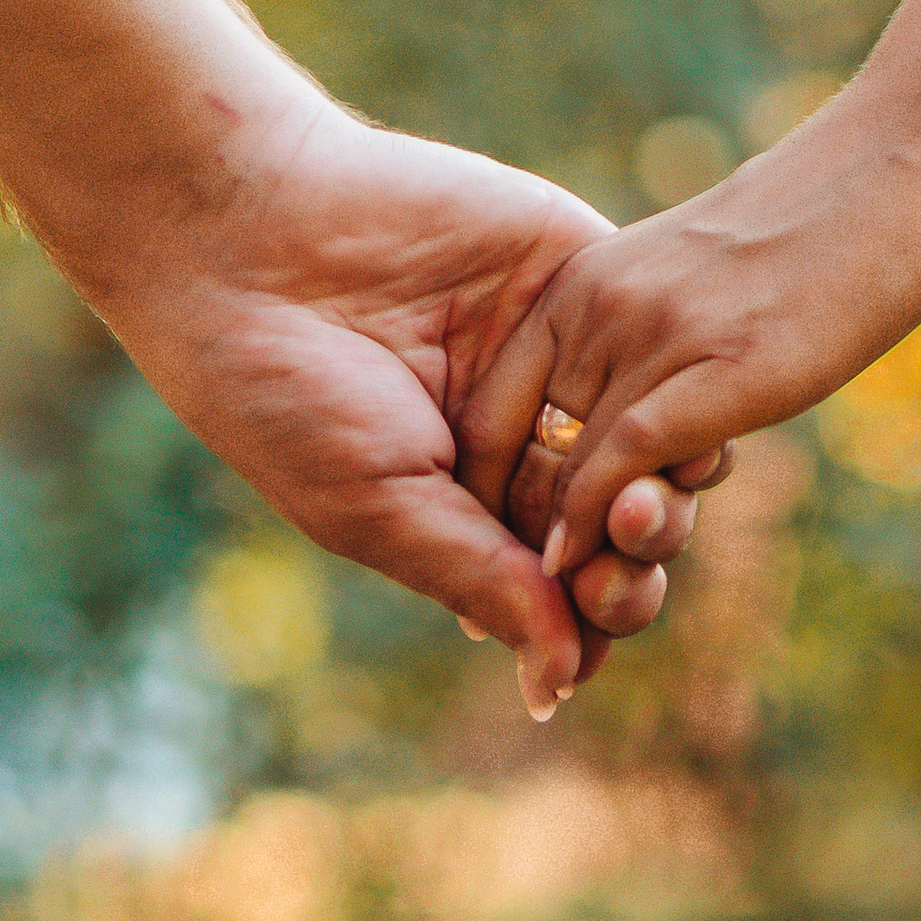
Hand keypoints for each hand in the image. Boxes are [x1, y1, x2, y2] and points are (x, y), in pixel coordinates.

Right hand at [60, 82, 729, 718]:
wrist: (248, 234)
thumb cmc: (287, 394)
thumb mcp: (382, 510)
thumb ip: (484, 585)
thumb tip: (563, 686)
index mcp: (470, 510)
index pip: (564, 585)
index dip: (593, 618)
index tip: (592, 636)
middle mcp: (523, 442)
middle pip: (619, 526)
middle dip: (632, 565)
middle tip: (614, 576)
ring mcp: (556, 361)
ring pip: (653, 443)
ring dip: (665, 490)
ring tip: (640, 509)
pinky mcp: (577, 279)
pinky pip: (655, 347)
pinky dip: (672, 394)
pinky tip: (665, 429)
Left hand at [458, 77, 920, 586]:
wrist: (901, 162)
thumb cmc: (814, 233)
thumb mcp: (694, 285)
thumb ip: (643, 352)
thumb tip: (623, 440)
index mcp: (580, 284)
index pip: (489, 411)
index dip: (476, 502)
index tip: (484, 572)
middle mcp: (598, 306)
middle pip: (514, 453)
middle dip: (504, 553)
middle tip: (501, 636)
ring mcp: (655, 335)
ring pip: (565, 472)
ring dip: (553, 567)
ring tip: (547, 638)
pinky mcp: (720, 366)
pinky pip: (621, 459)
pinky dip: (589, 524)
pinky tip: (573, 573)